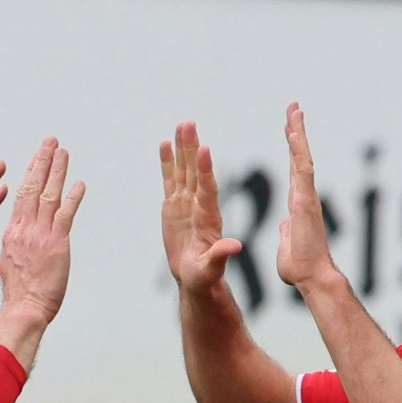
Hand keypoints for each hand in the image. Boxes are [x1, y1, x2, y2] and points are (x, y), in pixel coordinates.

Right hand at [0, 138, 84, 326]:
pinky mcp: (56, 245)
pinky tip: (79, 183)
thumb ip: (15, 250)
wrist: (23, 310)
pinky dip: (73, 197)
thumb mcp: (9, 266)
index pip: (21, 196)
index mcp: (12, 233)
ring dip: (57, 171)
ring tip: (63, 150)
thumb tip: (17, 246)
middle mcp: (24, 229)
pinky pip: (65, 215)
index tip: (35, 158)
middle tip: (50, 141)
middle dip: (42, 161)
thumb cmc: (18, 297)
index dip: (29, 174)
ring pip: (48, 195)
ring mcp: (40, 235)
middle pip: (33, 187)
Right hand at [159, 121, 241, 294]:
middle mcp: (198, 205)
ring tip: (182, 125)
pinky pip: (170, 180)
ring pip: (184, 171)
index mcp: (208, 218)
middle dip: (192, 148)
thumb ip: (221, 255)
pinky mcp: (173, 206)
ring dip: (182, 149)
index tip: (205, 149)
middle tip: (189, 124)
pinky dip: (168, 162)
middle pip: (195, 172)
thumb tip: (235, 246)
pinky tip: (166, 144)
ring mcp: (186, 204)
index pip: (207, 189)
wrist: (195, 277)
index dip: (205, 170)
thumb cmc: (205, 276)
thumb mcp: (211, 268)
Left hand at [276, 103, 340, 291]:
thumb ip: (286, 232)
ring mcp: (307, 197)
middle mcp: (305, 196)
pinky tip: (294, 133)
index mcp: (298, 205)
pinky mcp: (306, 202)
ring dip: (298, 133)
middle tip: (294, 108)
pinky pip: (303, 170)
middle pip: (300, 157)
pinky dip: (299, 150)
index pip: (294, 171)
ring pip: (302, 158)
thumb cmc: (301, 268)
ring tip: (294, 110)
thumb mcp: (287, 245)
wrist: (313, 279)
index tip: (290, 130)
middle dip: (296, 132)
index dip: (293, 149)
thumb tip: (285, 224)